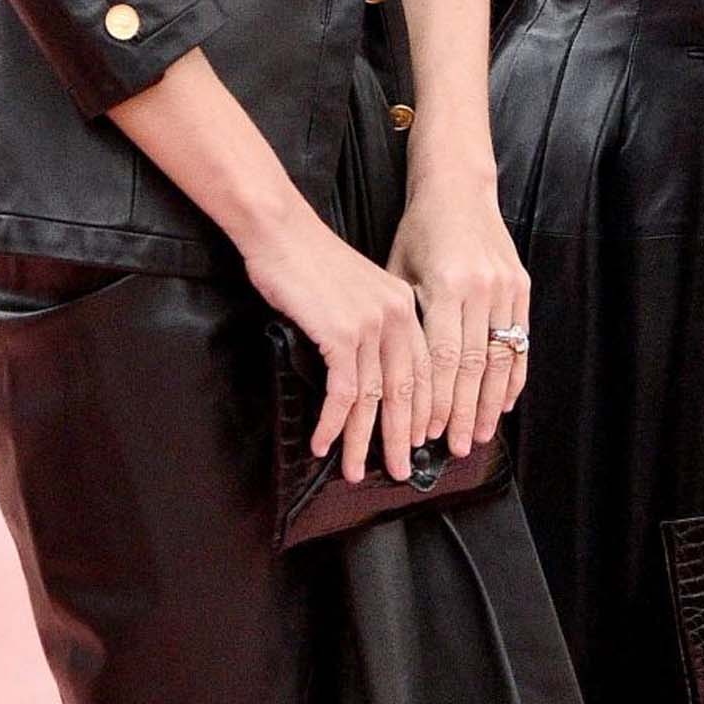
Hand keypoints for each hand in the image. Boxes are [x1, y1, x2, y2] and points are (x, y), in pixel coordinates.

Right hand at [236, 198, 427, 483]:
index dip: (422, 412)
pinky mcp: (342, 333)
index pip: (425, 370)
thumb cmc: (306, 261)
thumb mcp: (353, 292)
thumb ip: (369, 327)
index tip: (418, 443)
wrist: (278, 231)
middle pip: (408, 391)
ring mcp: (371, 324)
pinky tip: (322, 443)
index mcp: (405, 306)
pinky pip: (343, 392)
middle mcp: (396, 316)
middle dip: (401, 438)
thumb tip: (367, 376)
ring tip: (356, 470)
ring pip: (374, 398)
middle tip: (401, 471)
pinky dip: (333, 423)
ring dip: (363, 441)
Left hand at [387, 171, 530, 456]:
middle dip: (465, 412)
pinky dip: (514, 376)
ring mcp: (506, 289)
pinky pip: (521, 342)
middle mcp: (480, 289)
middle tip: (457, 448)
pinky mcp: (522, 287)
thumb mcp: (399, 270)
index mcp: (445, 285)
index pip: (443, 357)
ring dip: (492, 402)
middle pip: (474, 366)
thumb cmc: (419, 233)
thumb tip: (395, 380)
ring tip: (482, 435)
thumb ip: (405, 321)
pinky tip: (505, 403)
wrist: (459, 190)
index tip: (429, 432)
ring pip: (501, 358)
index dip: (439, 399)